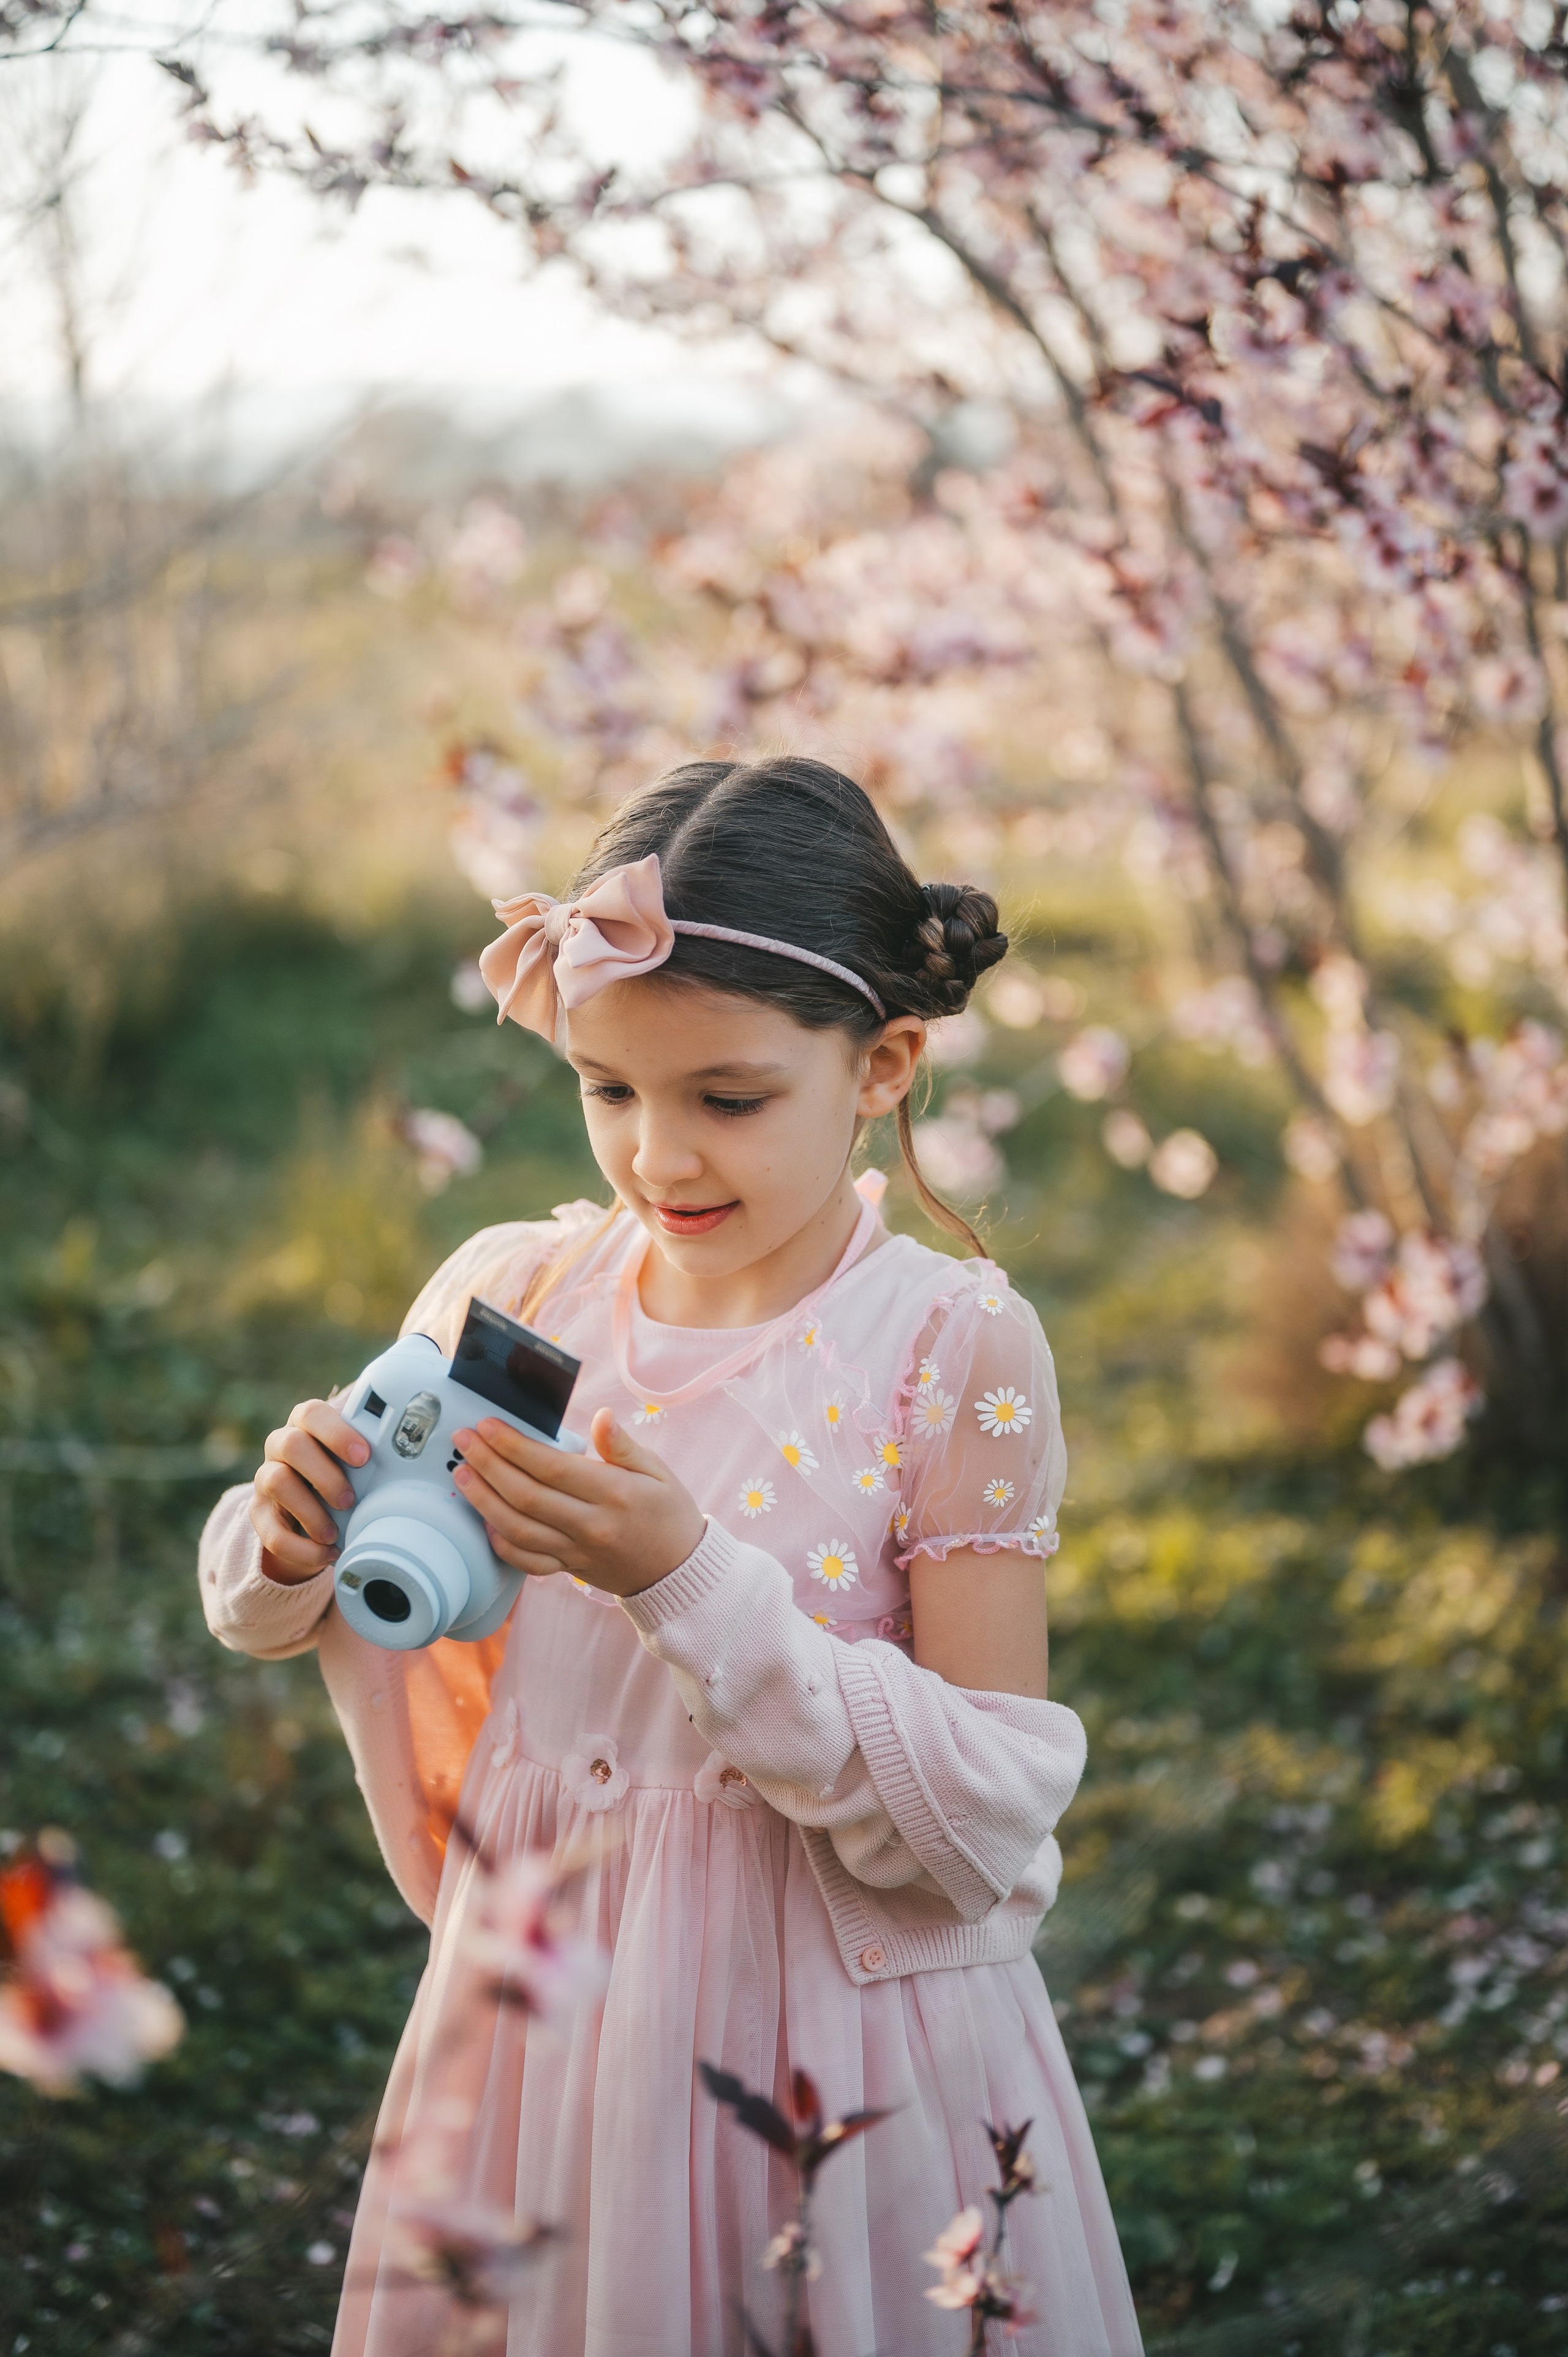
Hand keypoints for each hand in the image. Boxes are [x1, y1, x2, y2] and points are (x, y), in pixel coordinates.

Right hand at [249, 1397, 368, 1585]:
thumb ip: (376, 1455)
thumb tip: (423, 1456)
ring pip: (276, 1481)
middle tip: (349, 1499)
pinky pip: (270, 1530)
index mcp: (308, 1425)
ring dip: (310, 1510)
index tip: (364, 1455)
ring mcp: (266, 1478)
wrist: (310, 1514)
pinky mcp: (259, 1514)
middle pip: (291, 1444)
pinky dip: (301, 1547)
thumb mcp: (358, 1465)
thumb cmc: (345, 1477)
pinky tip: (326, 1553)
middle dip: (324, 1473)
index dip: (336, 1432)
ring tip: (335, 1532)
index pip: (312, 1413)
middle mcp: (282, 1445)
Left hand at [450, 1408, 704, 1599]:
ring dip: (483, 1500)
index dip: (514, 1446)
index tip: (488, 1425)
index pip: (552, 1468)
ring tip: (461, 1474)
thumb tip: (602, 1416)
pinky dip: (500, 1542)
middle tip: (464, 1440)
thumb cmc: (669, 1513)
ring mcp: (576, 1552)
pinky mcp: (568, 1570)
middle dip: (488, 1465)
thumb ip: (622, 1446)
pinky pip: (526, 1561)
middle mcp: (591, 1526)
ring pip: (518, 1530)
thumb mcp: (658, 1471)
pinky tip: (483, 1520)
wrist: (679, 1571)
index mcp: (614, 1494)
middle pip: (526, 1496)